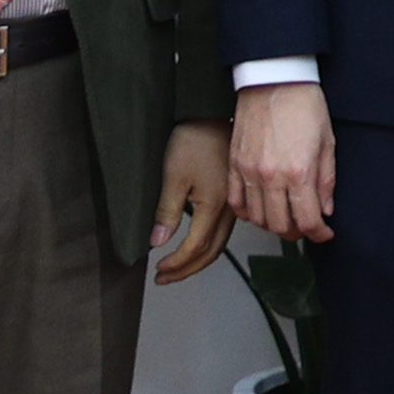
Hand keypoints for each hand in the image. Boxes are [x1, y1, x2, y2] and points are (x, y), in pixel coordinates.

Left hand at [148, 119, 234, 282]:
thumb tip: (159, 241)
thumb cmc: (195, 139)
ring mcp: (234, 206)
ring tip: (177, 268)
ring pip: (219, 245)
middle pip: (211, 253)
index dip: (176, 263)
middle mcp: (229, 210)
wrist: (213, 115)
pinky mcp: (233, 198)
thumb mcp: (173, 175)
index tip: (159, 270)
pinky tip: (197, 246)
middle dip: (187, 270)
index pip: (195, 247)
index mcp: (214, 206)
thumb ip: (167, 212)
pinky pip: (224, 232)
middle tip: (165, 278)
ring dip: (198, 261)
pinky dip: (209, 246)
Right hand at [232, 83, 336, 243]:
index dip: (319, 233)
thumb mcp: (327, 143)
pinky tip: (259, 209)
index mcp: (299, 171)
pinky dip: (247, 213)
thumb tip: (326, 209)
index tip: (324, 233)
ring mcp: (249, 171)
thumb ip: (326, 181)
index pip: (308, 221)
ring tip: (285, 218)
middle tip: (306, 227)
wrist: (274, 79)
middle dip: (297, 233)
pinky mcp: (234, 164)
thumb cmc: (303, 104)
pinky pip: (235, 202)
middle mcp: (271, 176)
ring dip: (273, 225)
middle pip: (280, 226)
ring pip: (257, 218)